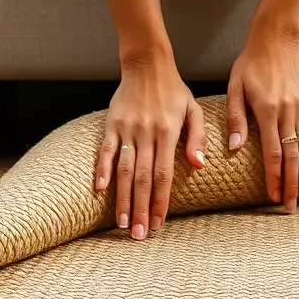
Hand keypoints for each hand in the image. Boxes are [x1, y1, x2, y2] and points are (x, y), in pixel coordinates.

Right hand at [95, 55, 206, 238]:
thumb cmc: (174, 91)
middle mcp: (147, 133)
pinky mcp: (112, 124)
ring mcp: (127, 129)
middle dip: (141, 209)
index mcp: (168, 133)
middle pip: (143, 179)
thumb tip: (198, 167)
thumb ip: (198, 139)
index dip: (160, 201)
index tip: (158, 223)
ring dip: (122, 198)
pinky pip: (105, 150)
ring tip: (122, 223)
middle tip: (138, 234)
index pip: (164, 175)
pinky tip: (100, 189)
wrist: (147, 64)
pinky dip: (102, 169)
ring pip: (124, 170)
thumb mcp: (194, 111)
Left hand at [227, 30, 298, 211]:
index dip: (274, 177)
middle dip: (290, 184)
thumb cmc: (250, 64)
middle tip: (288, 206)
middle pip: (292, 156)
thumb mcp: (235, 88)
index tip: (272, 196)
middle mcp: (288, 111)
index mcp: (267, 110)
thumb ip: (236, 119)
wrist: (275, 39)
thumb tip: (236, 148)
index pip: (273, 153)